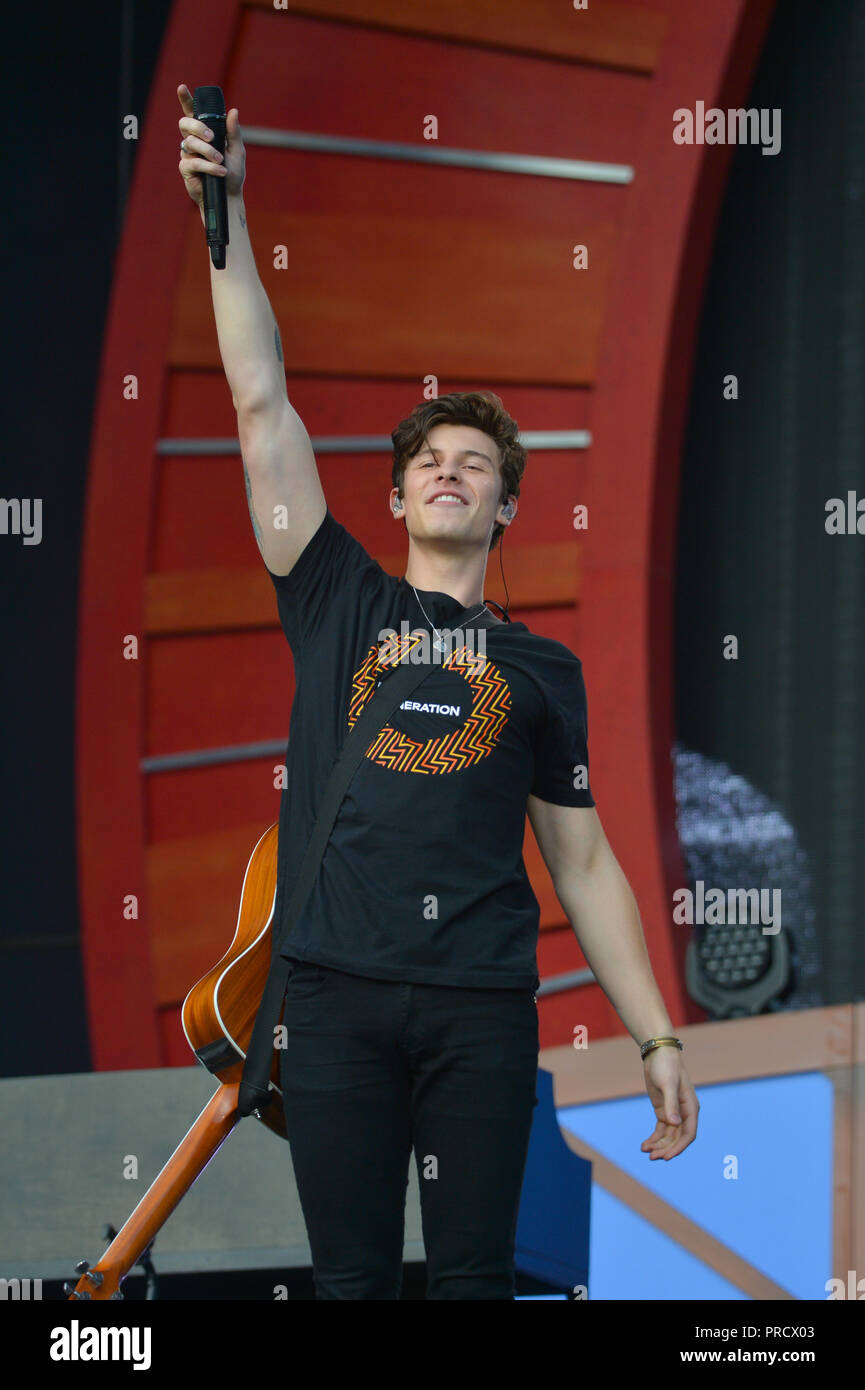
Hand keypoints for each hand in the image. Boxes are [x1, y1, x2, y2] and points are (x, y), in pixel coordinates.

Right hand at [177, 83, 245, 206]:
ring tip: (221, 162)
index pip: (193, 113)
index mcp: (205, 133)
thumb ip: (233, 132)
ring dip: (208, 152)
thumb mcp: (237, 151)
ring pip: (190, 143)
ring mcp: (188, 155)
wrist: (229, 197)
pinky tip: (219, 172)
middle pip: (185, 124)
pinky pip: (193, 162)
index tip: (182, 87)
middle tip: (212, 137)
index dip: (185, 100)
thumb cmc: (233, 174)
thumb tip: (233, 110)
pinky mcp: (186, 169)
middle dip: (197, 127)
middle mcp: (194, 141)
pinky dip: (208, 166)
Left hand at [640, 1045, 698, 1159]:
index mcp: (690, 1108)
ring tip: (645, 1151)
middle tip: (652, 1157)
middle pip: (677, 1138)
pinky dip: (654, 1138)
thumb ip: (671, 1104)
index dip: (679, 1147)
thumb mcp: (668, 1084)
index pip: (688, 1134)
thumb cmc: (666, 1066)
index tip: (666, 1157)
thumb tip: (675, 1123)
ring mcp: (673, 1113)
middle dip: (666, 1149)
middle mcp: (684, 1113)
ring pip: (668, 1136)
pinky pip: (661, 1130)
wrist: (658, 1054)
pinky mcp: (663, 1110)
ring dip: (659, 1145)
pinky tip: (644, 1145)